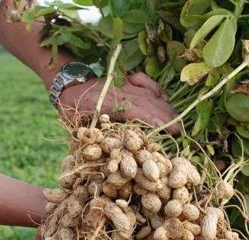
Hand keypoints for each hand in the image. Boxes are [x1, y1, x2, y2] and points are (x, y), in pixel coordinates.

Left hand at [57, 72, 180, 133]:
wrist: (68, 84)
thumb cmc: (71, 108)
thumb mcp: (77, 124)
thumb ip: (93, 135)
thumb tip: (109, 150)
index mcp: (106, 104)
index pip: (135, 111)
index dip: (152, 119)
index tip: (168, 128)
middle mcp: (118, 92)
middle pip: (146, 103)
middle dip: (165, 116)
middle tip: (180, 128)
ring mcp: (122, 83)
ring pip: (148, 93)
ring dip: (164, 105)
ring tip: (177, 118)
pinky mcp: (125, 79)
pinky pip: (144, 81)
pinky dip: (155, 88)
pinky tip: (165, 97)